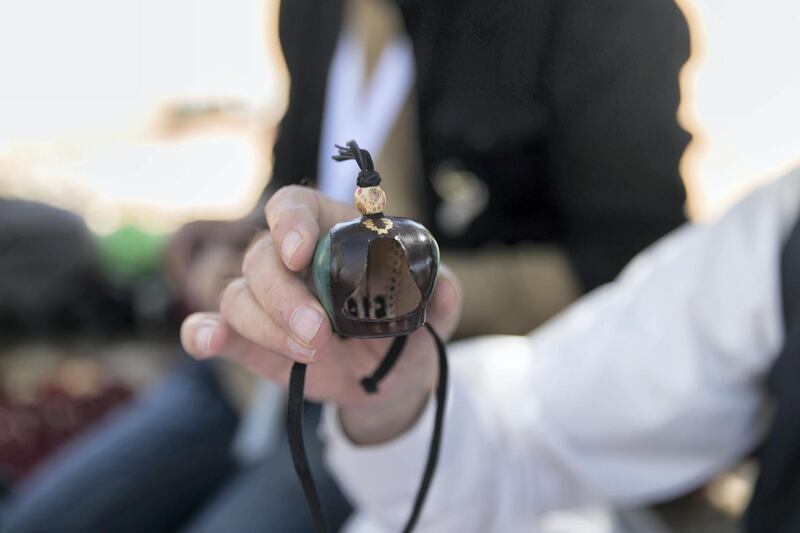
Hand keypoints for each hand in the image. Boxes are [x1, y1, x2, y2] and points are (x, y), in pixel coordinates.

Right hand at [180, 186, 461, 443]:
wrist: (391, 374)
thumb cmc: (407, 326)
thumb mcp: (434, 308)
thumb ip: (441, 293)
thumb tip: (445, 291)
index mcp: (329, 233)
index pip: (293, 206)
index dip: (288, 221)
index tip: (299, 251)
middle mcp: (289, 261)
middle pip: (261, 257)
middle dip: (284, 296)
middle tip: (319, 334)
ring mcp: (266, 301)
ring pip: (238, 296)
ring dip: (267, 326)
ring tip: (312, 353)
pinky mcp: (250, 340)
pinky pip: (214, 329)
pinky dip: (203, 334)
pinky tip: (209, 341)